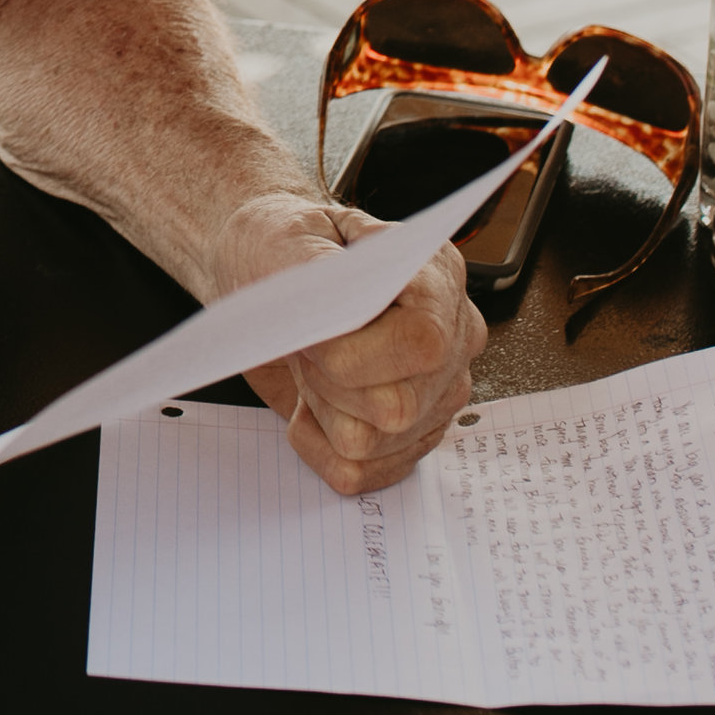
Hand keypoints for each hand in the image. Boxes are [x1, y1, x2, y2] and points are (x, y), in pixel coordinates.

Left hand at [216, 188, 484, 494]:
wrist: (262, 278)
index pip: (424, 343)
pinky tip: (311, 405)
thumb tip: (341, 326)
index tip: (309, 337)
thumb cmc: (279, 251)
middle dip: (330, 385)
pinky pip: (363, 474)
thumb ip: (318, 278)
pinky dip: (319, 446)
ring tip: (311, 368)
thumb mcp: (285, 240)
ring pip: (377, 445)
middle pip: (399, 407)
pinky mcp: (409, 435)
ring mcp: (436, 393)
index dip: (356, 356)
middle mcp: (452, 338)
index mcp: (436, 277)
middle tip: (305, 346)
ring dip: (323, 412)